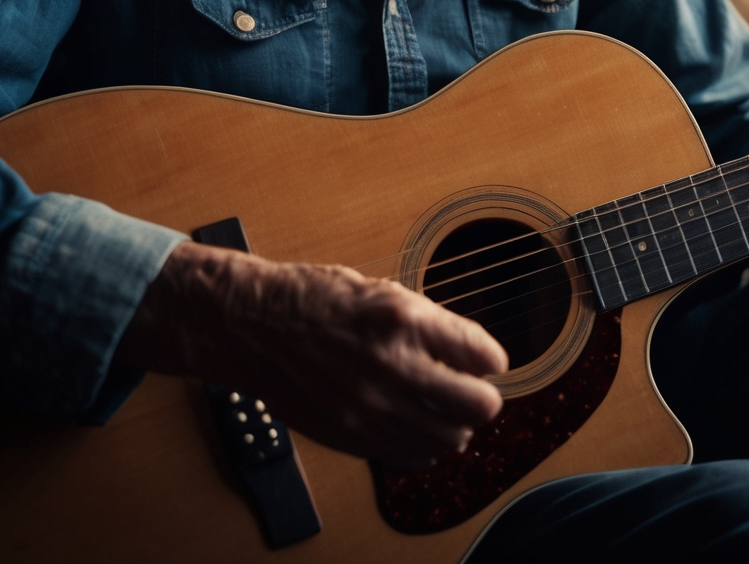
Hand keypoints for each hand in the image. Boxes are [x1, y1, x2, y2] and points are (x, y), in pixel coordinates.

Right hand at [117, 243, 506, 465]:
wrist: (255, 326)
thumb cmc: (318, 299)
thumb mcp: (383, 291)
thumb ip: (430, 325)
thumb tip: (475, 358)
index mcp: (403, 318)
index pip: (483, 355)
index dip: (493, 360)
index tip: (488, 361)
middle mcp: (391, 365)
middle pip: (477, 406)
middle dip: (485, 399)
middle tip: (476, 390)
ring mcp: (370, 406)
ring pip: (449, 438)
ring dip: (458, 427)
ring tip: (448, 412)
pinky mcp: (351, 435)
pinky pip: (411, 457)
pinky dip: (426, 448)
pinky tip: (420, 429)